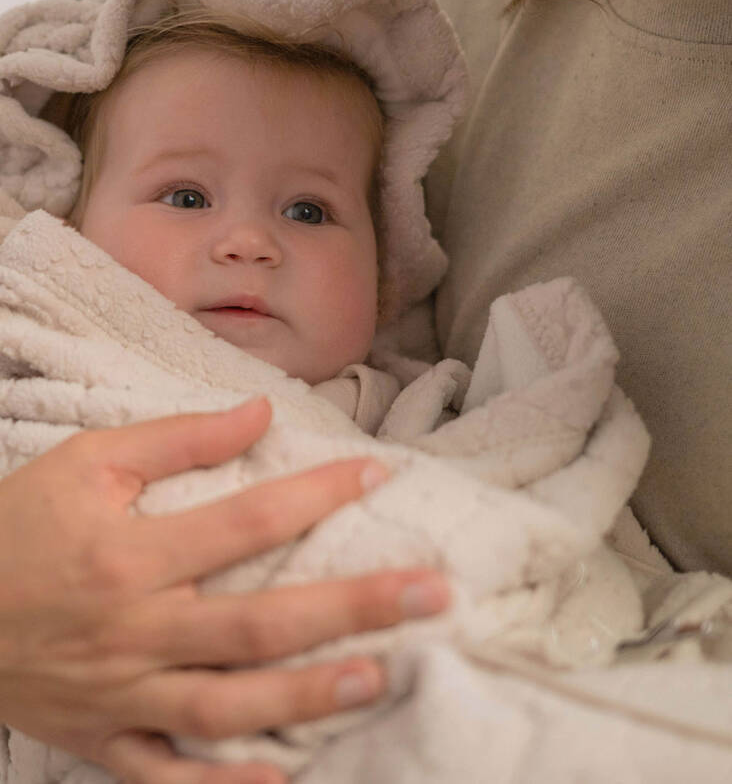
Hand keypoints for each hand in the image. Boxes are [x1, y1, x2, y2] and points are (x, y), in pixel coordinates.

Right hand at [0, 398, 448, 783]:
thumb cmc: (17, 524)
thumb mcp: (87, 461)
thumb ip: (176, 438)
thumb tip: (260, 411)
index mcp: (131, 554)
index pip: (248, 521)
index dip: (320, 493)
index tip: (379, 472)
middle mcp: (135, 630)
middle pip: (260, 624)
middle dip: (352, 608)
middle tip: (431, 594)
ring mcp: (120, 696)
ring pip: (227, 706)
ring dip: (307, 696)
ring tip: (380, 675)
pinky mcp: (100, 740)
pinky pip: (166, 776)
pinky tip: (286, 778)